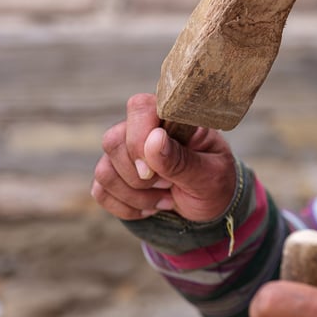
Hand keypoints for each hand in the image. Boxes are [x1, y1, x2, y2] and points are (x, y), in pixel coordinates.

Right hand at [91, 93, 236, 220]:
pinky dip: (126, 208)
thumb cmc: (216, 184)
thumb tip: (153, 139)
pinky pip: (100, 191)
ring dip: (136, 196)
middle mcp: (144, 130)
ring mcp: (125, 153)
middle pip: (112, 141)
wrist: (211, 208)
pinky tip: (151, 208)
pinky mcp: (114, 176)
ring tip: (166, 198)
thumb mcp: (209, 176)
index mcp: (172, 119)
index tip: (154, 171)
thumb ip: (181, 160)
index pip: (139, 107)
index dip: (139, 140)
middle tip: (170, 185)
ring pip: (104, 170)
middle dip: (139, 176)